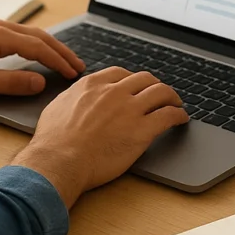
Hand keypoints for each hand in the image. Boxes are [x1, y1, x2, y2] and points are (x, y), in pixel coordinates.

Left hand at [0, 20, 83, 100]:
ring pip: (30, 35)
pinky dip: (35, 45)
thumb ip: (12, 82)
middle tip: (79, 66)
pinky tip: (38, 54)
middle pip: (39, 37)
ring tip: (65, 60)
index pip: (39, 47)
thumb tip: (40, 81)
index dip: (59, 61)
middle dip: (61, 51)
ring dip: (49, 47)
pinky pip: (19, 37)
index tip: (74, 74)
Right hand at [12, 67, 188, 208]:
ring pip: (161, 92)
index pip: (120, 73)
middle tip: (159, 94)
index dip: (132, 80)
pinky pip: (169, 116)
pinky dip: (179, 115)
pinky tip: (181, 119)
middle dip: (154, 85)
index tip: (136, 87)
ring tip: (176, 104)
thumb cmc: (53, 141)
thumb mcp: (57, 107)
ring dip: (172, 97)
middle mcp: (114, 92)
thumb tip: (74, 98)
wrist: (60, 160)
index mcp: (93, 85)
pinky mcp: (142, 130)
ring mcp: (130, 109)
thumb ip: (72, 98)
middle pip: (144, 79)